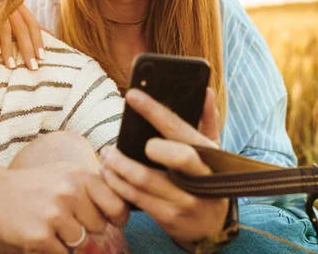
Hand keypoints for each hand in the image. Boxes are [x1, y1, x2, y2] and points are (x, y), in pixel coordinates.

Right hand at [0, 4, 45, 69]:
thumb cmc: (3, 4)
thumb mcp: (19, 11)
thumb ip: (32, 24)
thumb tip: (51, 34)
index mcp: (21, 7)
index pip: (33, 25)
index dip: (38, 41)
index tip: (42, 58)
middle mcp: (10, 8)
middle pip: (22, 30)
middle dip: (27, 49)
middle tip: (32, 67)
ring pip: (5, 31)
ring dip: (8, 49)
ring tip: (12, 66)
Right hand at [0, 162, 129, 253]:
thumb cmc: (36, 184)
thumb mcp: (66, 172)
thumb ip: (94, 184)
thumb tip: (126, 199)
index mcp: (80, 176)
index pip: (117, 204)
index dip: (118, 216)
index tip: (114, 220)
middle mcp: (70, 193)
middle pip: (99, 226)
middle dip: (88, 227)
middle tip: (69, 218)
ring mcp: (54, 215)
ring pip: (81, 241)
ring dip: (70, 238)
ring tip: (53, 223)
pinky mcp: (40, 236)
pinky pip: (63, 253)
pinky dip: (54, 248)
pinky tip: (41, 232)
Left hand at [100, 88, 228, 242]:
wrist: (212, 226)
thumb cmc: (205, 178)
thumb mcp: (212, 151)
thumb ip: (207, 120)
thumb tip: (205, 91)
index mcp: (209, 155)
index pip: (179, 129)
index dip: (154, 111)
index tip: (132, 96)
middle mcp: (200, 178)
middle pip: (164, 159)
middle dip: (138, 149)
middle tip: (111, 146)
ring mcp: (185, 200)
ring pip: (143, 182)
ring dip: (117, 168)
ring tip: (105, 158)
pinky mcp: (170, 218)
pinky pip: (138, 200)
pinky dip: (118, 186)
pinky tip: (109, 176)